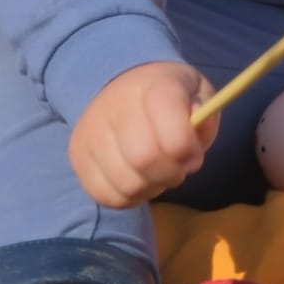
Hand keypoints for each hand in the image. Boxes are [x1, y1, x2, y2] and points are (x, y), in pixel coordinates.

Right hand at [69, 61, 219, 208]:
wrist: (123, 88)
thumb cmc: (170, 100)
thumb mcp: (199, 97)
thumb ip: (205, 119)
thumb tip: (192, 149)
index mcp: (153, 86)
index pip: (169, 126)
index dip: (186, 148)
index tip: (193, 154)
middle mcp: (114, 105)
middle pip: (144, 158)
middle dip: (170, 173)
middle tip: (176, 167)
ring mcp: (90, 131)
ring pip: (126, 183)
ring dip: (150, 187)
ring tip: (155, 171)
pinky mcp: (78, 155)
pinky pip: (106, 196)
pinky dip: (129, 196)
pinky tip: (137, 178)